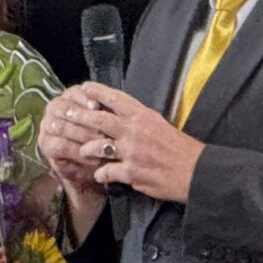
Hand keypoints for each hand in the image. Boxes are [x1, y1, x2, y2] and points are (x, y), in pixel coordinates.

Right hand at [37, 83, 114, 200]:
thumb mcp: (106, 124)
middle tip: (101, 129)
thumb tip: (98, 104)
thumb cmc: (102, 139)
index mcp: (70, 97)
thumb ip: (102, 112)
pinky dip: (77, 152)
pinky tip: (92, 158)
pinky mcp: (45, 144)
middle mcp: (54, 109)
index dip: (84, 98)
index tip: (97, 106)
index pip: (74, 93)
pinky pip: (60, 146)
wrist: (94, 162)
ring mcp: (47, 126)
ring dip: (81, 135)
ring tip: (100, 144)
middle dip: (83, 119)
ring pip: (60, 126)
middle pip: (64, 108)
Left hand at [46, 84, 204, 205]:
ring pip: (97, 146)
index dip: (98, 92)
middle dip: (80, 116)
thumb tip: (125, 118)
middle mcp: (135, 131)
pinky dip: (100, 174)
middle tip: (66, 114)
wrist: (196, 172)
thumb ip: (140, 122)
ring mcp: (131, 152)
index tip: (84, 87)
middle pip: (99, 120)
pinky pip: (106, 171)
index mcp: (144, 117)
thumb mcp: (161, 126)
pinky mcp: (131, 172)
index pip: (116, 99)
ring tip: (81, 150)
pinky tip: (99, 175)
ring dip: (86, 149)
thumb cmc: (182, 149)